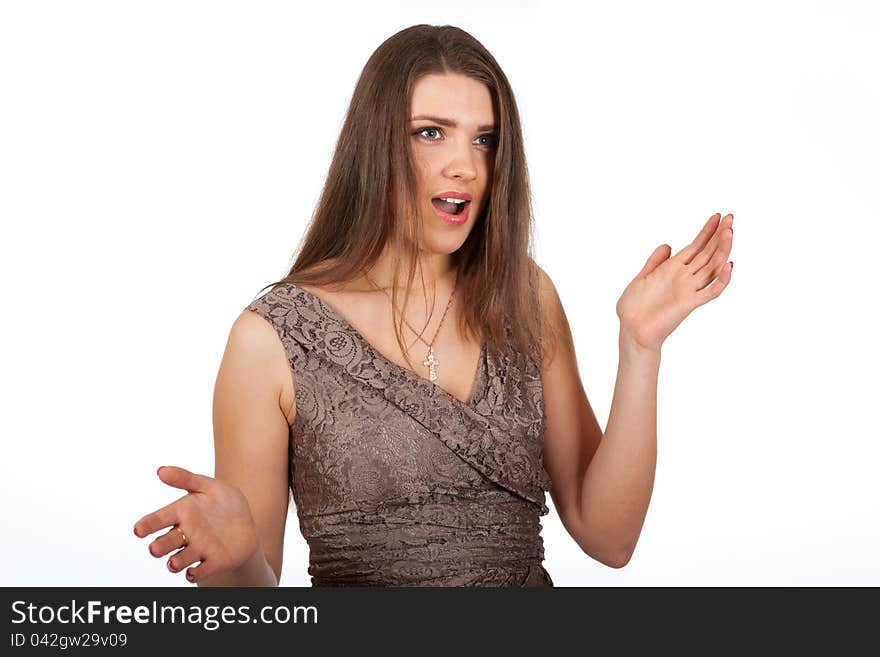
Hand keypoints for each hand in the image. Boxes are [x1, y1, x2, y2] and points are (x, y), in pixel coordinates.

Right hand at [133, 466, 259, 583]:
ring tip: (173, 563)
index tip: (138, 529)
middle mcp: (185, 533)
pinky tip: (193, 571)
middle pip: (165, 543)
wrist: (248, 522)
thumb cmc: (223, 503)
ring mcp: (198, 549)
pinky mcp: (213, 562)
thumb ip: (186, 478)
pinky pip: (201, 571)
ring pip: (179, 560)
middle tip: (155, 549)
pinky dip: (196, 572)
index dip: (148, 524)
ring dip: (175, 562)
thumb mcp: (209, 486)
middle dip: (159, 547)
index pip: (159, 519)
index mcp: (182, 513)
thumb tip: (161, 470)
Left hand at [615, 212, 733, 351]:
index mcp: (673, 269)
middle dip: (719, 235)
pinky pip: (710, 291)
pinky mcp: (689, 303)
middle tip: (731, 217)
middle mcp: (684, 277)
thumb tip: (667, 244)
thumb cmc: (634, 308)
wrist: (631, 330)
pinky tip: (728, 265)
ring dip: (722, 250)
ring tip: (730, 232)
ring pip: (712, 267)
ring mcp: (689, 289)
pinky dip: (721, 279)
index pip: (696, 246)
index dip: (706, 232)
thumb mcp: (642, 277)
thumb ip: (655, 261)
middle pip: (708, 253)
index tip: (716, 216)